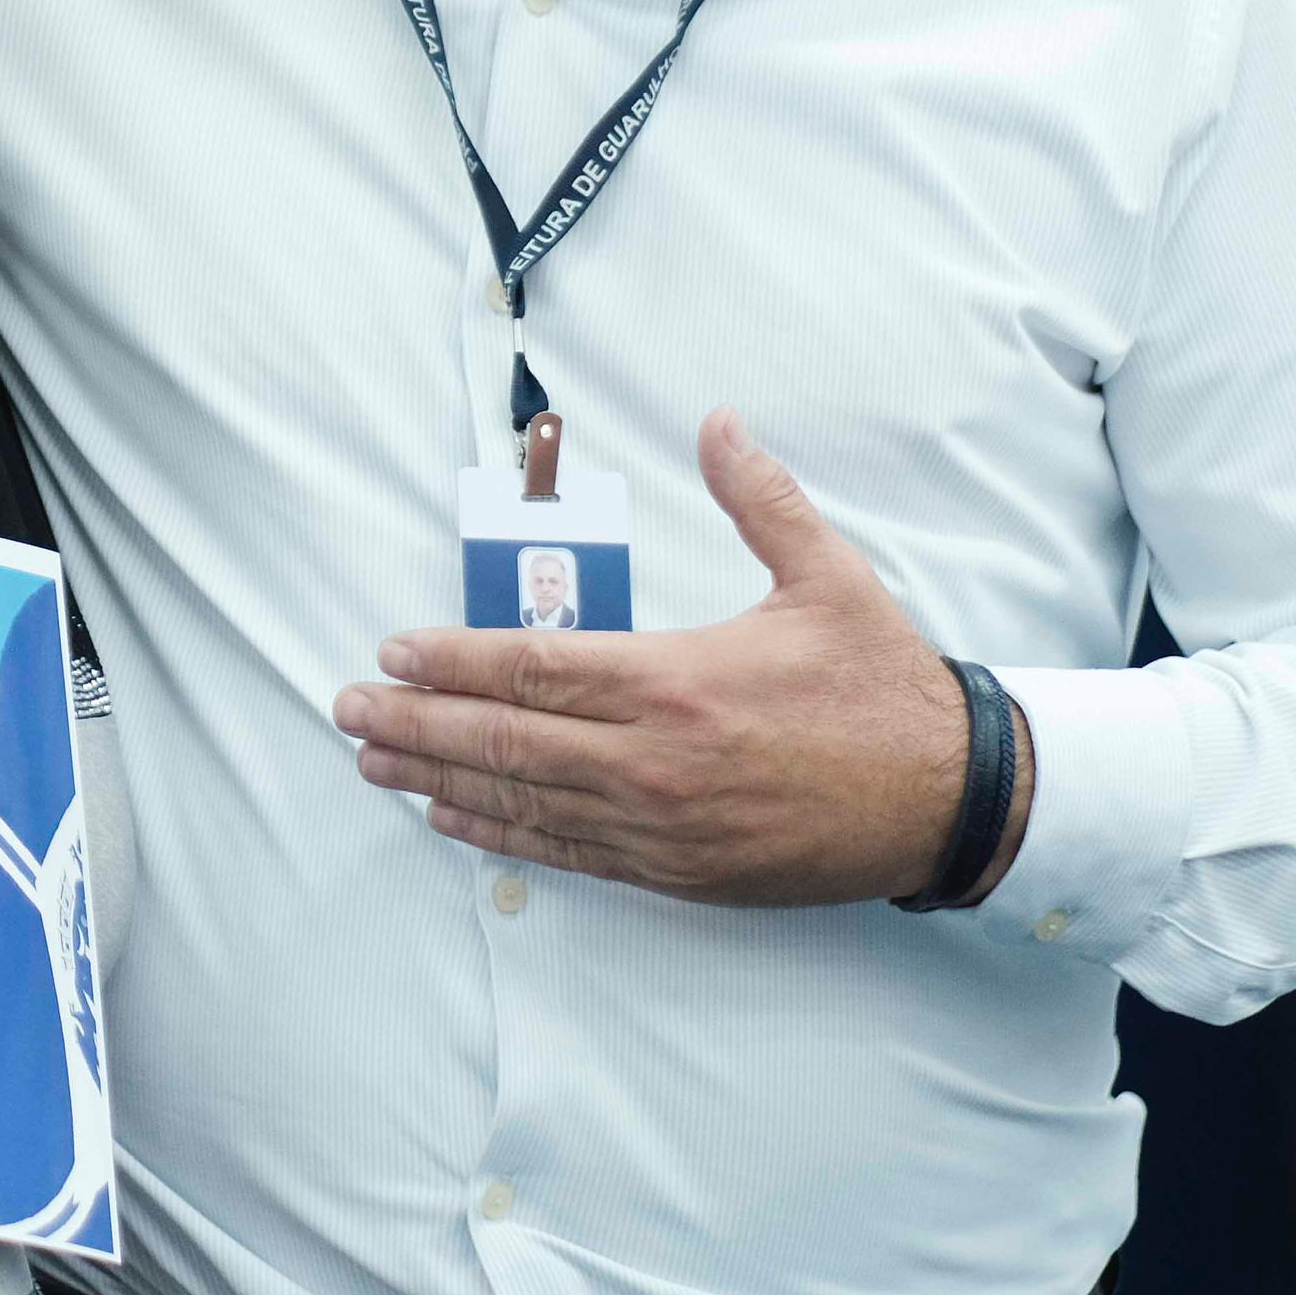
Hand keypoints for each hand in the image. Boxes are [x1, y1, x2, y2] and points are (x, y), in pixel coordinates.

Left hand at [331, 410, 1028, 906]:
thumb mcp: (827, 576)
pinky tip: (456, 819)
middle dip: (414, 723)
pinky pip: (570, 852)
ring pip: (525, 801)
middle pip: (505, 739)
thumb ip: (760, 498)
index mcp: (678, 681)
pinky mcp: (680, 873)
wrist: (949, 801)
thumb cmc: (882, 687)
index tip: (393, 650)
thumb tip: (716, 421)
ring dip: (440, 781)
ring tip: (375, 763)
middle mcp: (655, 761)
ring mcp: (662, 827)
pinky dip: (503, 833)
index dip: (451, 660)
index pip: (533, 667)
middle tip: (347, 710)